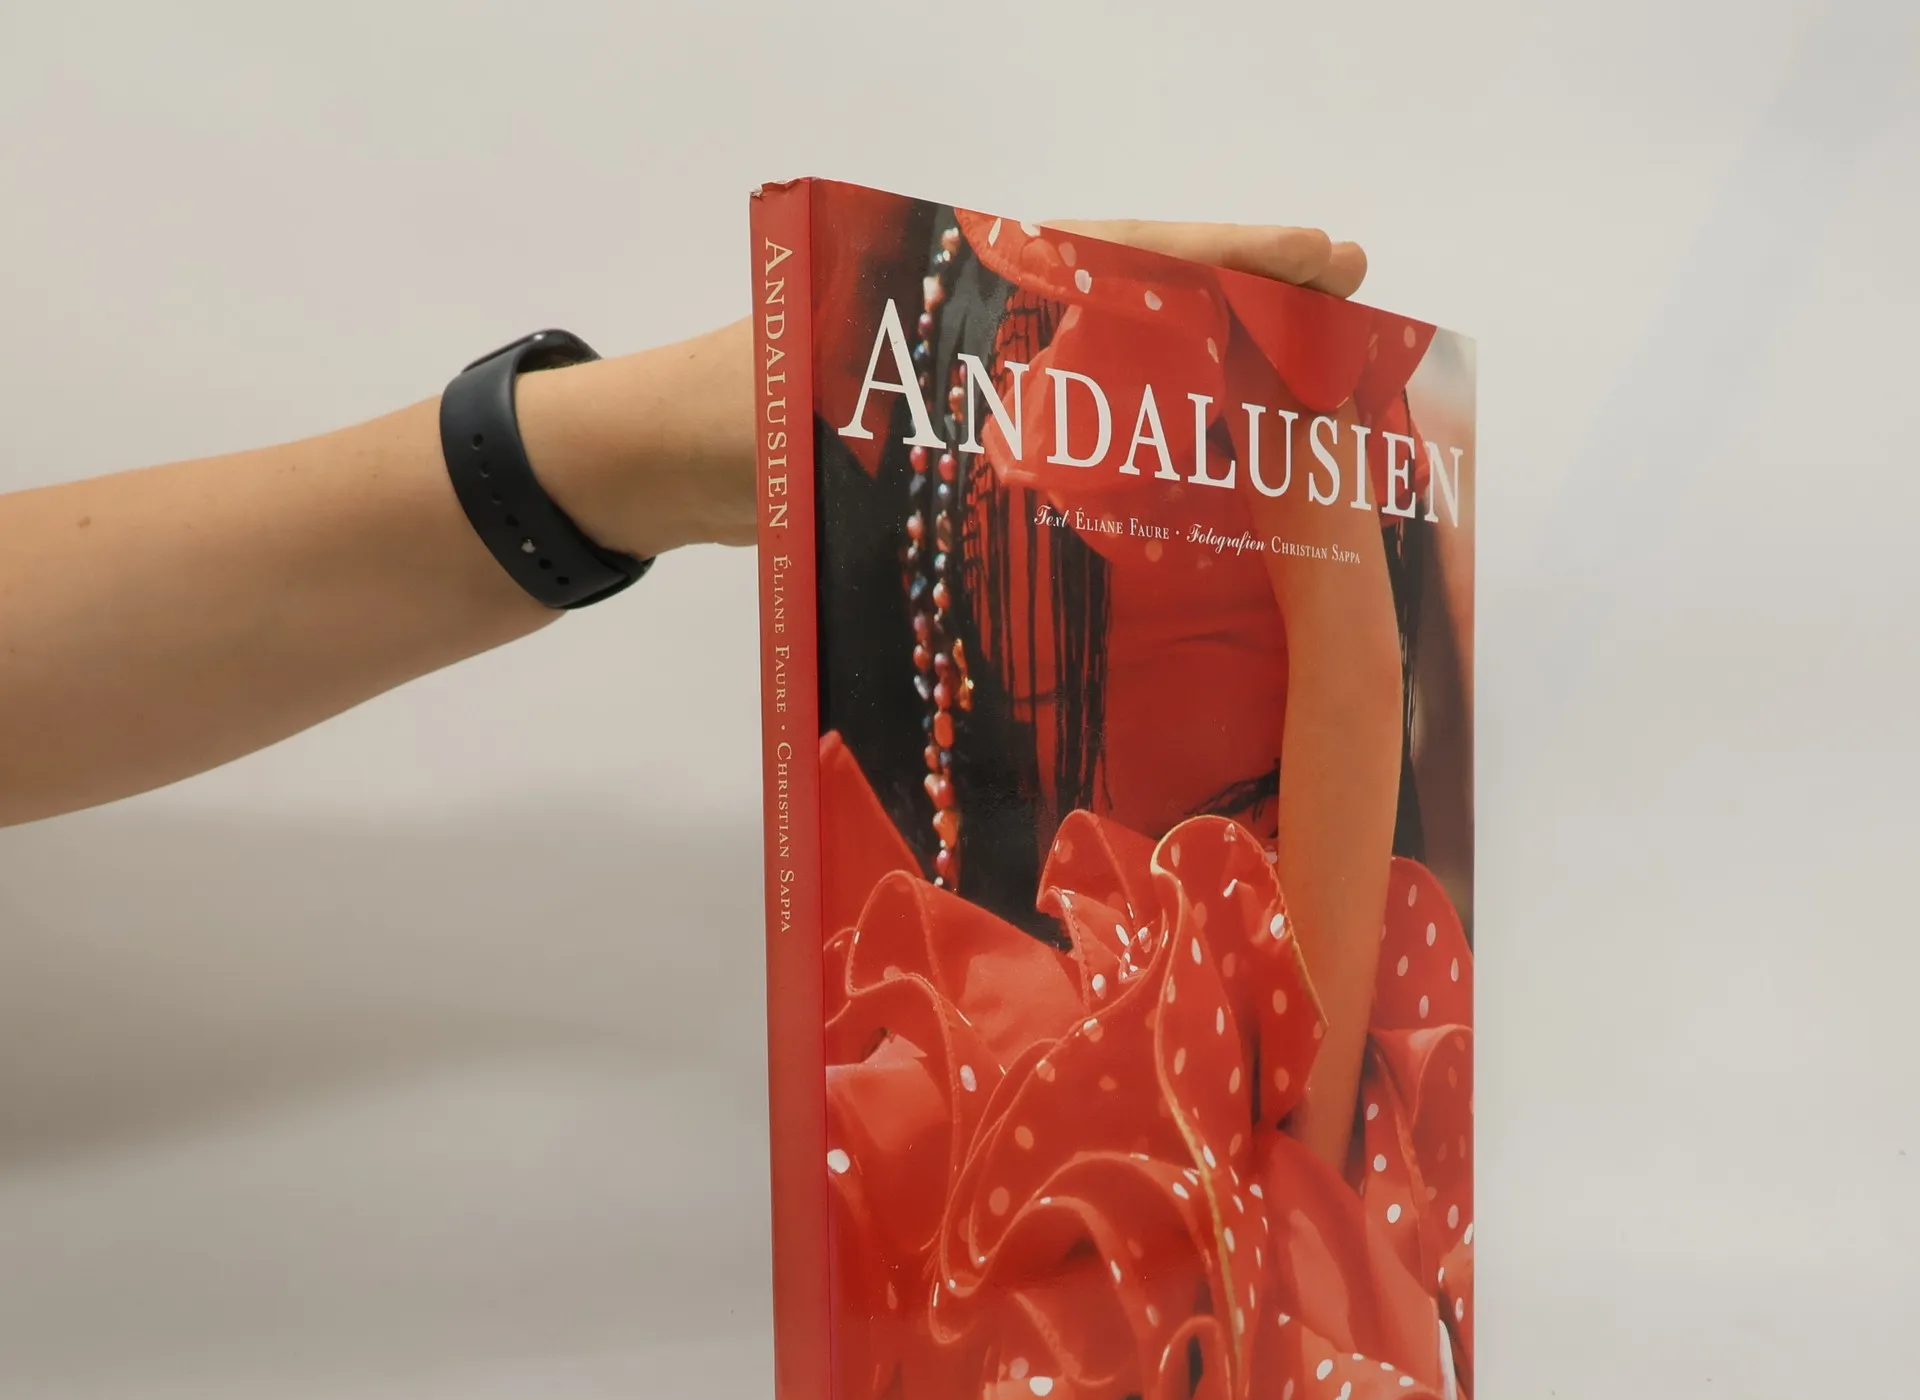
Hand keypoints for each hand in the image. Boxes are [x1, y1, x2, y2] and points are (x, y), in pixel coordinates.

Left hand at [521, 220, 1365, 561]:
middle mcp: (985, 320)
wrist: (652, 462)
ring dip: (1201, 380)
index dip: (1228, 260)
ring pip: (1114, 364)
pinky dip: (1132, 443)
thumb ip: (899, 422)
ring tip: (1299, 410)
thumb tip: (1002, 447)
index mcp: (962, 284)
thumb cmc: (719, 423)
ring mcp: (977, 377)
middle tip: (1351, 325)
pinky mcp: (958, 436)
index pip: (1118, 254)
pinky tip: (1187, 479)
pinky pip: (1069, 429)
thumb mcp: (811, 407)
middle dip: (1245, 310)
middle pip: (1138, 299)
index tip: (1327, 258)